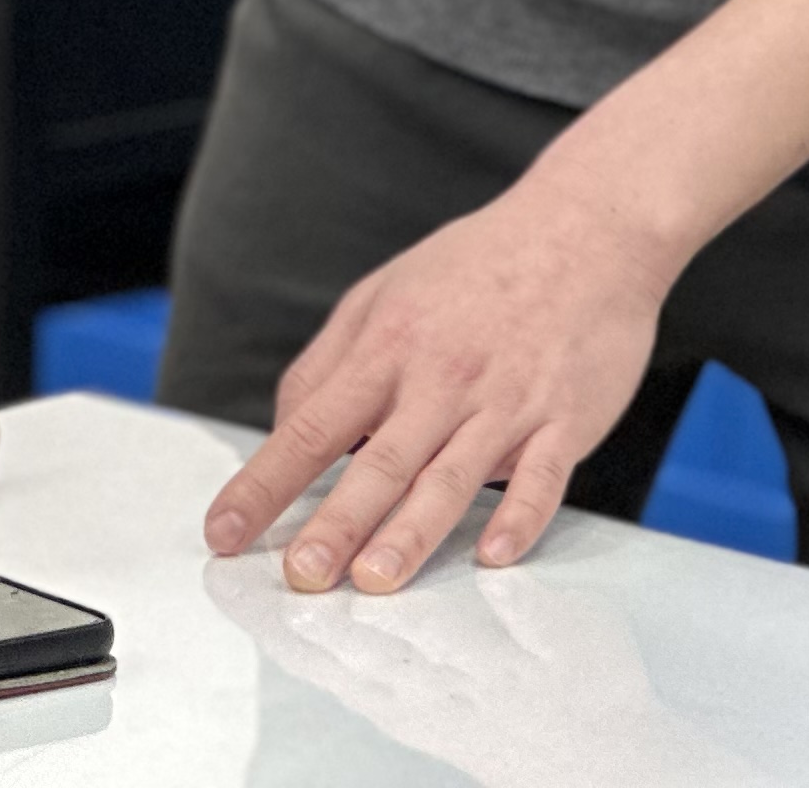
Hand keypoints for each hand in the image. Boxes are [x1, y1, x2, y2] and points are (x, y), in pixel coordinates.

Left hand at [203, 180, 671, 594]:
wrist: (584, 227)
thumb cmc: (475, 267)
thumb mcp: (383, 293)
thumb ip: (330, 362)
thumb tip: (287, 429)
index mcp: (388, 345)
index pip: (313, 424)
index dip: (266, 482)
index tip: (224, 531)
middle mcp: (441, 377)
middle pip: (380, 461)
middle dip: (336, 522)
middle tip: (300, 575)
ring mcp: (505, 399)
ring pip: (451, 476)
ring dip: (413, 532)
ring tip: (375, 580)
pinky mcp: (564, 415)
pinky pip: (541, 475)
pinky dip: (518, 515)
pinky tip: (494, 554)